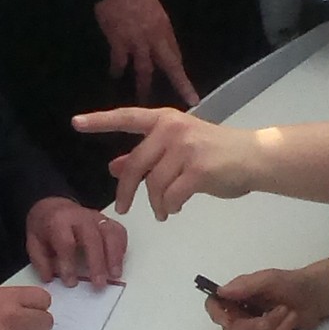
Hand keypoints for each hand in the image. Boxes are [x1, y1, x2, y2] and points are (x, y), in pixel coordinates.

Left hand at [24, 196, 126, 286]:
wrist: (53, 206)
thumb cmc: (45, 227)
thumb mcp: (34, 242)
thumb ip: (41, 261)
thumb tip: (50, 278)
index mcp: (58, 221)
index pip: (66, 243)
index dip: (69, 264)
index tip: (71, 282)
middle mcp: (79, 217)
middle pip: (92, 238)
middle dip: (97, 262)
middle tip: (99, 284)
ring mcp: (96, 217)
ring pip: (110, 233)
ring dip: (114, 256)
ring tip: (114, 275)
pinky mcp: (106, 220)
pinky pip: (119, 231)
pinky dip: (121, 247)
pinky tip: (118, 263)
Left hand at [72, 105, 258, 216]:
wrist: (253, 157)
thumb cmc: (214, 153)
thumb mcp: (176, 149)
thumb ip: (145, 157)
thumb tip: (113, 167)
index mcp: (164, 120)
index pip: (127, 118)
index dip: (100, 121)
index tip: (75, 123)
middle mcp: (173, 129)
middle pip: (135, 165)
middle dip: (125, 191)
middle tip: (121, 209)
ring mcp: (186, 148)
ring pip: (154, 185)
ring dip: (155, 204)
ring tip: (162, 211)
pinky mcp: (199, 169)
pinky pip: (172, 196)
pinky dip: (169, 207)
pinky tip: (174, 209)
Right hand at [93, 0, 196, 106]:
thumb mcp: (154, 8)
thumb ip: (156, 25)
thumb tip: (154, 39)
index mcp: (165, 28)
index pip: (175, 53)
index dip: (178, 69)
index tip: (184, 82)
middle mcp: (155, 38)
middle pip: (171, 66)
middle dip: (181, 84)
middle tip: (190, 101)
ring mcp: (137, 42)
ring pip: (145, 69)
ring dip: (144, 86)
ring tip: (143, 99)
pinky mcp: (119, 42)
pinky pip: (119, 61)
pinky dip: (117, 69)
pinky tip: (115, 75)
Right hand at [205, 261, 328, 329]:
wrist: (315, 295)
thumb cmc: (291, 283)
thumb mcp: (269, 279)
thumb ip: (245, 285)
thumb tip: (221, 292)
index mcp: (238, 294)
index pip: (214, 305)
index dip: (216, 313)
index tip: (228, 318)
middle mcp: (242, 311)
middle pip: (233, 327)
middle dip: (255, 323)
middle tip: (274, 311)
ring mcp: (255, 325)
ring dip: (273, 324)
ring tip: (287, 310)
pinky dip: (283, 329)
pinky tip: (292, 318)